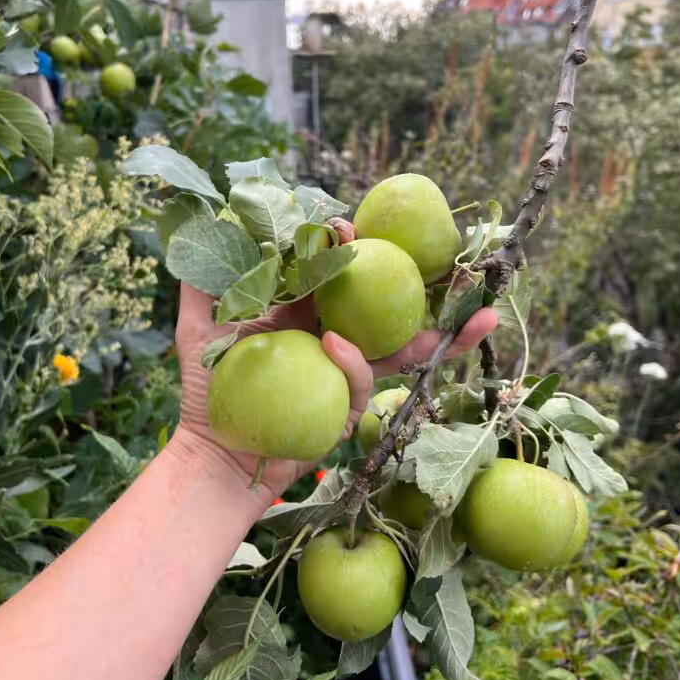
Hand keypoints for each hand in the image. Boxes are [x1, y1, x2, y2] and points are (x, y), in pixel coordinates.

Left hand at [171, 220, 498, 498]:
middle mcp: (336, 336)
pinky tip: (336, 344)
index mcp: (308, 311)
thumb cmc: (208, 389)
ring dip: (442, 333)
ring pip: (403, 348)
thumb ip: (201, 283)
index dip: (353, 248)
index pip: (342, 273)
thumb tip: (203, 227)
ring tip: (481, 314)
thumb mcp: (199, 327)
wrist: (215, 454)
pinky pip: (362, 380)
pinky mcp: (349, 408)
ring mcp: (347, 373)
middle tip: (458, 263)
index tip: (348, 225)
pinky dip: (354, 362)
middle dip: (430, 287)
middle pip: (391, 307)